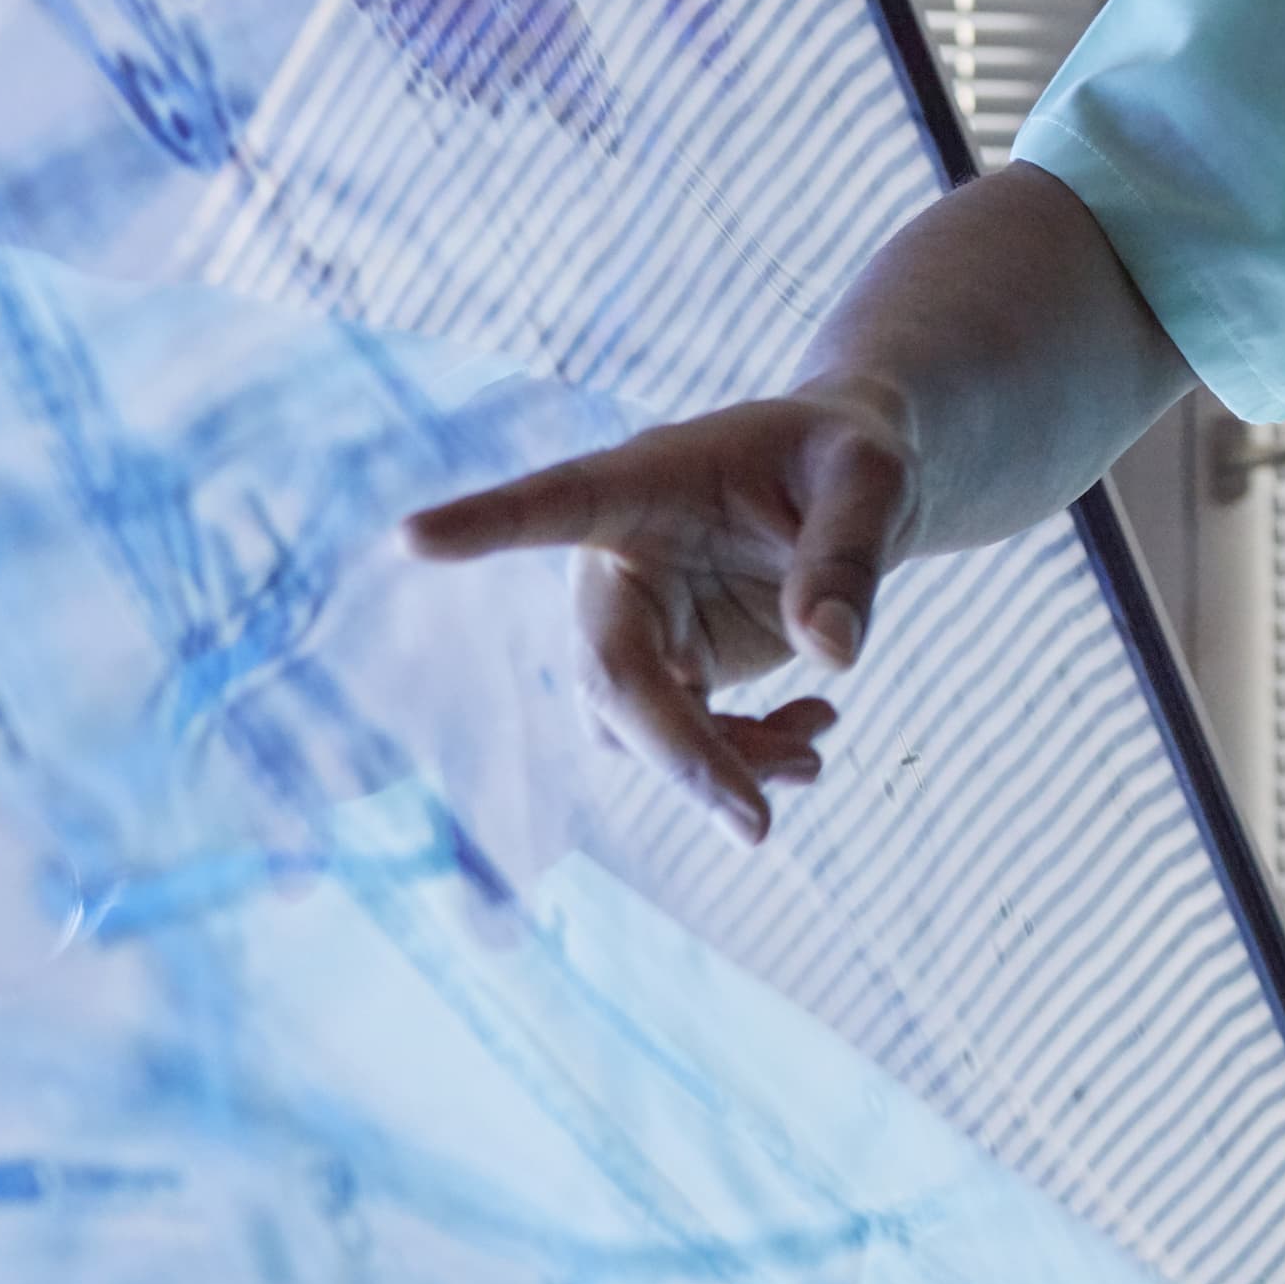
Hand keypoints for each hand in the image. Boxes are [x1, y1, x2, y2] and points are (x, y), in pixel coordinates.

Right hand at [397, 375, 910, 839]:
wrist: (854, 484)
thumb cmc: (851, 459)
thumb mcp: (873, 478)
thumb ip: (850, 552)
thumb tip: (833, 654)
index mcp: (643, 481)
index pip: (555, 502)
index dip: (485, 523)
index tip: (411, 537)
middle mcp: (615, 559)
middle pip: (609, 672)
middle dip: (677, 752)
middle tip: (755, 824)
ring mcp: (636, 622)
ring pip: (635, 727)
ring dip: (716, 766)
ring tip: (813, 758)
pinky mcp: (666, 668)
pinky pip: (678, 741)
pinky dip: (744, 761)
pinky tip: (812, 736)